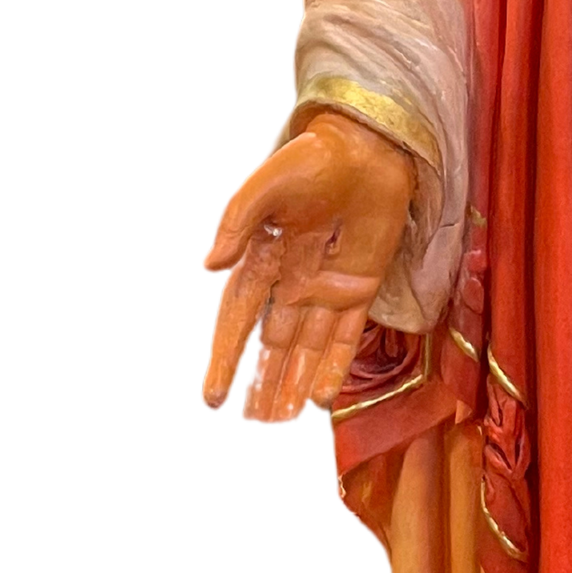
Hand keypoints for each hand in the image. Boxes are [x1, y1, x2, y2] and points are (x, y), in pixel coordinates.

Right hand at [197, 109, 421, 429]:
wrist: (366, 144)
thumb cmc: (310, 157)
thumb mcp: (263, 184)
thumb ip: (235, 223)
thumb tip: (205, 269)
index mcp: (258, 258)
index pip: (236, 320)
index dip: (223, 359)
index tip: (211, 399)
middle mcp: (290, 281)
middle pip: (271, 345)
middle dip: (261, 385)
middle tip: (253, 428)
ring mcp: (327, 287)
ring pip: (306, 348)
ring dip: (294, 385)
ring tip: (281, 425)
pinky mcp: (361, 286)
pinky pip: (347, 336)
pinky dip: (334, 367)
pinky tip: (323, 399)